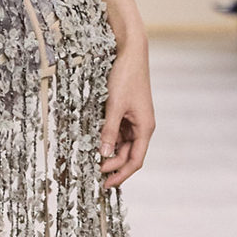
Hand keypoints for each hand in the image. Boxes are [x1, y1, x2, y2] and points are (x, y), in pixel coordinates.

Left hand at [100, 39, 154, 188]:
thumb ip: (109, 131)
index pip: (135, 160)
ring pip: (122, 144)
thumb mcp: (114, 106)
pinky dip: (107, 139)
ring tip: (92, 160)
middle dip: (112, 165)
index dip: (121, 174)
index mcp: (145, 128)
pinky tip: (95, 142)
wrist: (130, 52)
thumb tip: (103, 154)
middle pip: (128, 155)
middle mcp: (141, 126)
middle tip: (93, 173)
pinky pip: (117, 131)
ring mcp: (134, 119)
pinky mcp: (126, 111)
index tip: (106, 184)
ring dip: (109, 152)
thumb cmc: (126, 77)